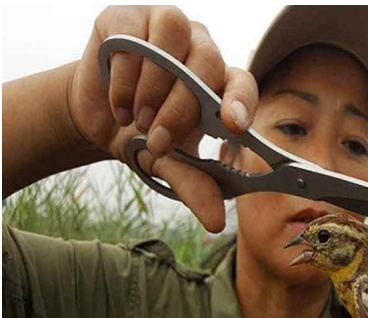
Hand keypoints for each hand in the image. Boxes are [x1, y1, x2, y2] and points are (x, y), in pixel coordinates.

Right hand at [68, 6, 258, 231]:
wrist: (99, 115)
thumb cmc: (146, 135)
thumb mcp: (170, 165)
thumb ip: (195, 186)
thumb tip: (216, 222)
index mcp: (220, 83)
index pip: (243, 82)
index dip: (241, 101)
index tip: (233, 126)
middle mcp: (200, 49)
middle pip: (208, 62)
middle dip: (182, 106)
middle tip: (158, 138)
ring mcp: (165, 28)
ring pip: (174, 37)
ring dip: (153, 85)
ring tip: (136, 119)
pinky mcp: (127, 19)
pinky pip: (132, 36)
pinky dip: (123, 76)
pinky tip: (118, 103)